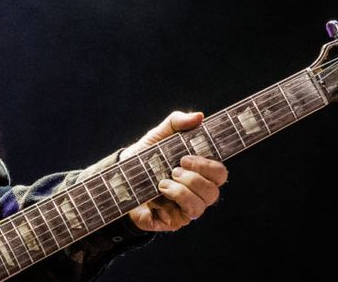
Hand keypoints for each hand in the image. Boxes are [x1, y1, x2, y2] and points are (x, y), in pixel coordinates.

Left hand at [119, 110, 226, 231]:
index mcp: (198, 172)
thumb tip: (199, 116)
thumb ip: (177, 123)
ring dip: (183, 191)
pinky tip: (158, 192)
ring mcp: (186, 208)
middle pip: (214, 190)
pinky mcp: (175, 220)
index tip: (187, 156)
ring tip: (163, 181)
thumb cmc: (143, 158)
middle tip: (175, 168)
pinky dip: (172, 200)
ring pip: (201, 205)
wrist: (117, 180)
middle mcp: (197, 192)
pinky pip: (185, 215)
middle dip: (196, 178)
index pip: (219, 173)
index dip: (209, 166)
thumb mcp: (157, 136)